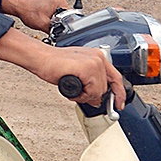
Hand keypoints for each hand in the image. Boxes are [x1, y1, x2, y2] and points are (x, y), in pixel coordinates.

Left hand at [0, 0, 70, 31]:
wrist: (19, 7)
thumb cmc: (28, 11)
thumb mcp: (43, 25)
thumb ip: (54, 31)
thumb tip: (61, 36)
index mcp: (60, 1)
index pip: (70, 17)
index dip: (63, 25)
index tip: (55, 27)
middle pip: (66, 17)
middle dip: (58, 23)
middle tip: (47, 24)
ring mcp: (56, 0)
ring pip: (61, 16)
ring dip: (55, 21)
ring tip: (44, 20)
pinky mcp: (52, 3)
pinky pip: (56, 14)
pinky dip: (52, 18)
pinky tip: (44, 19)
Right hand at [0, 29, 129, 109]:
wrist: (41, 58)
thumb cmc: (54, 63)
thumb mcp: (77, 73)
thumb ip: (90, 83)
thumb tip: (97, 99)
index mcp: (97, 56)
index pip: (115, 77)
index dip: (119, 93)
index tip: (119, 104)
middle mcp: (98, 58)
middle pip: (105, 87)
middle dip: (92, 95)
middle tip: (78, 93)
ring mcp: (94, 62)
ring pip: (99, 91)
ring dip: (84, 95)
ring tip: (72, 88)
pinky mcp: (88, 69)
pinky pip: (92, 91)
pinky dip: (81, 95)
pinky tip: (71, 88)